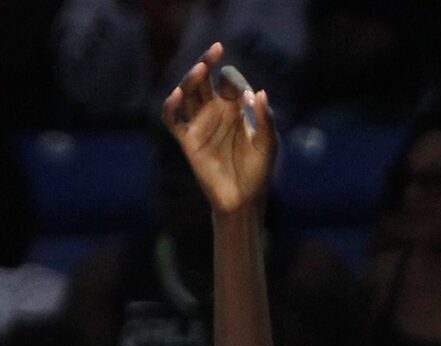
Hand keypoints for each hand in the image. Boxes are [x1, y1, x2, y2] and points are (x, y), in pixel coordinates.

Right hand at [161, 43, 276, 216]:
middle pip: (203, 80)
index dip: (234, 80)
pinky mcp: (188, 141)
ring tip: (201, 69)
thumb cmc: (259, 172)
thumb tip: (259, 93)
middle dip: (207, 62)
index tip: (245, 95)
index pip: (228, 81)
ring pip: (188, 93)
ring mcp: (200, 125)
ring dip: (191, 79)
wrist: (244, 200)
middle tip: (215, 49)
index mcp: (234, 109)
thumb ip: (266, 119)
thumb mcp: (269, 144)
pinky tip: (177, 95)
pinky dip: (171, 105)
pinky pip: (173, 119)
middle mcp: (214, 112)